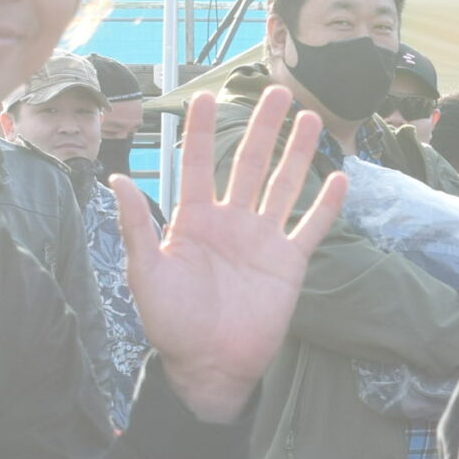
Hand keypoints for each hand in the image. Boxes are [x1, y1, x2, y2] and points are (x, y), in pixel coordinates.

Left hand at [118, 87, 349, 422]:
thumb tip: (117, 180)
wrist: (209, 366)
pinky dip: (326, 205)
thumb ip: (137, 226)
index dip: (200, 131)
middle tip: (276, 92)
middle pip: (248, 163)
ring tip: (310, 118)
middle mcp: (231, 222)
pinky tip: (341, 179)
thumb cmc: (171, 324)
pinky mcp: (288, 263)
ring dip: (297, 152)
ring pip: (283, 185)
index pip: (196, 164)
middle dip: (262, 127)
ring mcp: (263, 240)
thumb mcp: (146, 273)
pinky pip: (311, 228)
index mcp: (194, 220)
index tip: (205, 96)